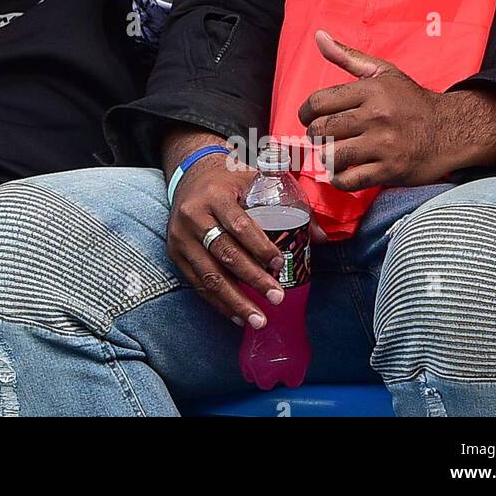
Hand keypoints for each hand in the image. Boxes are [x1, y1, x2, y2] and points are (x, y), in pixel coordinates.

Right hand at [165, 132, 285, 328]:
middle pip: (225, 253)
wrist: (188, 175)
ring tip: (259, 320)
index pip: (239, 225)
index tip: (279, 264)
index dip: (260, 247)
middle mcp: (193, 216)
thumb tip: (320, 237)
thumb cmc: (229, 179)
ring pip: (209, 275)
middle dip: (253, 279)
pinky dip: (218, 302)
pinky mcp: (175, 253)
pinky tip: (237, 317)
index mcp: (215, 196)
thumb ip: (289, 202)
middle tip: (277, 298)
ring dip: (235, 301)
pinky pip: (197, 283)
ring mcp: (181, 237)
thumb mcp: (256, 179)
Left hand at [298, 30, 495, 190]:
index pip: (318, 102)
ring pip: (332, 155)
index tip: (309, 118)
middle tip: (322, 137)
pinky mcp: (391, 170)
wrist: (452, 130)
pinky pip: (349, 180)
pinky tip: (343, 172)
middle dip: (314, 135)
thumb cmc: (411, 101)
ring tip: (333, 153)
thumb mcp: (382, 72)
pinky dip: (339, 179)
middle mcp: (376, 117)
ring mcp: (384, 145)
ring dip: (326, 157)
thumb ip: (347, 56)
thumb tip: (318, 36)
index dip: (306, 112)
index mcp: (371, 91)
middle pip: (321, 130)